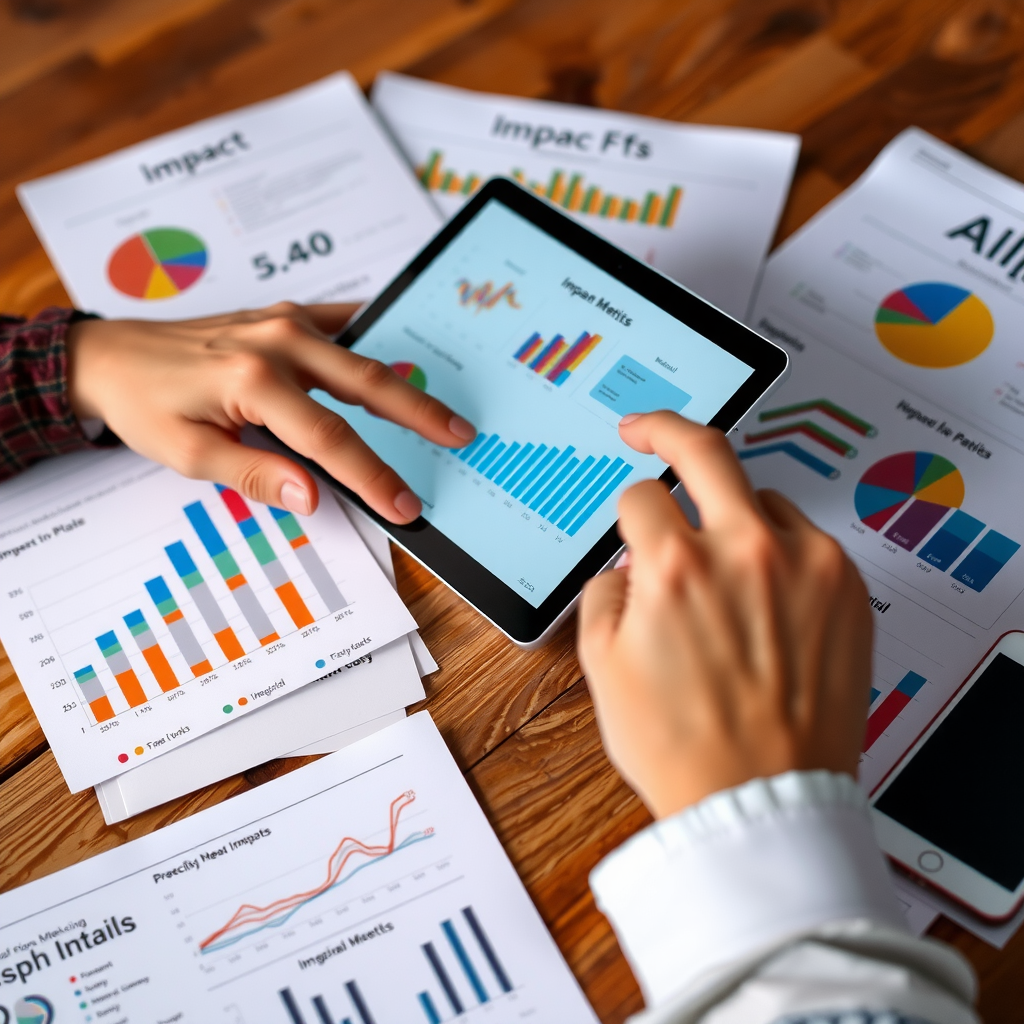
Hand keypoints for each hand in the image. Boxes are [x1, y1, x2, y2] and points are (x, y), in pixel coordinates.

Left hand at [66, 302, 475, 522]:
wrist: (111, 355)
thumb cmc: (144, 406)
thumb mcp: (186, 453)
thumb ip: (253, 473)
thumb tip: (311, 496)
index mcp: (252, 379)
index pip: (329, 439)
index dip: (373, 476)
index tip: (404, 506)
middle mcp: (276, 342)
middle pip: (366, 383)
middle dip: (418, 415)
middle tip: (460, 435)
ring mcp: (283, 323)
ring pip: (361, 355)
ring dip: (405, 382)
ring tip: (442, 409)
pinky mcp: (283, 316)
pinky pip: (342, 322)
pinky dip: (374, 335)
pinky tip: (403, 345)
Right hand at [577, 411, 871, 818]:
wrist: (761, 797)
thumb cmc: (683, 746)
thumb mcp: (603, 666)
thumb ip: (604, 591)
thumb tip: (625, 562)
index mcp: (675, 569)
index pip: (640, 497)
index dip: (627, 516)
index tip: (632, 522)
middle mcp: (743, 552)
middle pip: (704, 449)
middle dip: (665, 429)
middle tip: (648, 429)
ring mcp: (804, 564)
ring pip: (758, 496)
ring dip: (731, 514)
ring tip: (723, 562)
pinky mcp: (845, 585)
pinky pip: (804, 537)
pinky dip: (779, 549)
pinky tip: (765, 591)